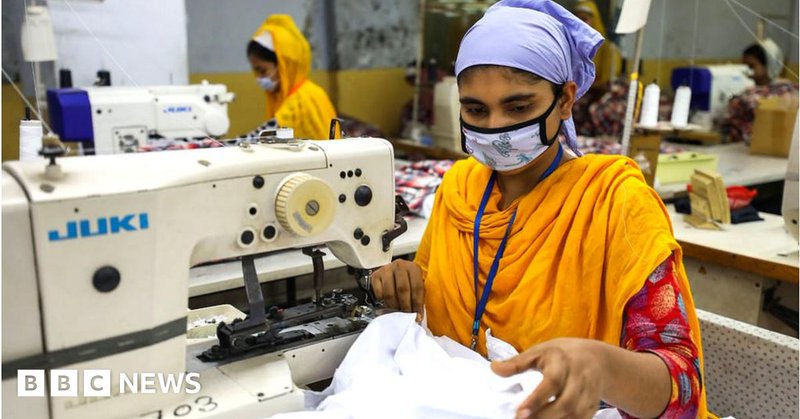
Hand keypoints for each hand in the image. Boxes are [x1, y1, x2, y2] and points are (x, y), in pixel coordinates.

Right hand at [370, 259, 423, 317]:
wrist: (395, 271)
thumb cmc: (408, 281)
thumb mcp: (417, 285)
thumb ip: (419, 297)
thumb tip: (418, 316)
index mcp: (413, 268)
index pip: (417, 287)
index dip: (417, 304)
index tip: (417, 316)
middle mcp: (400, 266)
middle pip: (402, 289)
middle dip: (405, 306)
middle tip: (406, 316)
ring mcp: (386, 270)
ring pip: (389, 293)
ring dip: (394, 306)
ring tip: (397, 313)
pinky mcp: (376, 275)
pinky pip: (379, 293)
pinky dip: (383, 302)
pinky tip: (388, 304)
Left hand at [491, 338, 606, 418]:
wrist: (595, 358)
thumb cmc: (560, 354)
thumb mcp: (539, 351)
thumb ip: (517, 363)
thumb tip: (493, 369)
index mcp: (563, 361)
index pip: (552, 382)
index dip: (537, 399)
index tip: (520, 413)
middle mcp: (580, 377)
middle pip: (566, 403)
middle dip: (544, 417)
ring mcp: (589, 392)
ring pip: (576, 414)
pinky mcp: (594, 405)